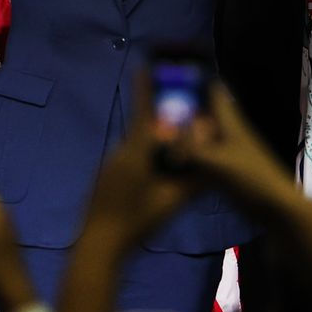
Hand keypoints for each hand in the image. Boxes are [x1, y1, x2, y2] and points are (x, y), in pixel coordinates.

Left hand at [79, 77, 199, 253]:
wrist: (98, 246)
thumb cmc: (137, 222)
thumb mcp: (171, 203)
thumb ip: (193, 183)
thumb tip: (213, 168)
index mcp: (136, 152)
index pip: (144, 112)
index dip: (145, 88)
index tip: (145, 65)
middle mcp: (120, 152)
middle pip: (144, 131)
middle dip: (161, 127)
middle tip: (181, 126)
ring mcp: (109, 166)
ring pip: (136, 149)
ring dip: (152, 150)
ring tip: (171, 162)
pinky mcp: (104, 180)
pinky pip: (128, 162)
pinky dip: (142, 164)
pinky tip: (151, 184)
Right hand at [167, 83, 297, 212]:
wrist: (275, 208)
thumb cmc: (251, 178)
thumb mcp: (217, 161)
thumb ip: (190, 149)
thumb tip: (166, 141)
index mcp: (230, 123)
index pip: (215, 92)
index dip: (197, 79)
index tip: (174, 71)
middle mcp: (228, 134)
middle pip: (204, 114)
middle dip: (183, 108)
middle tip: (155, 105)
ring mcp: (227, 154)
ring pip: (202, 138)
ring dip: (185, 134)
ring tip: (158, 131)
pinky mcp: (226, 173)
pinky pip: (202, 159)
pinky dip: (189, 157)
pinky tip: (172, 161)